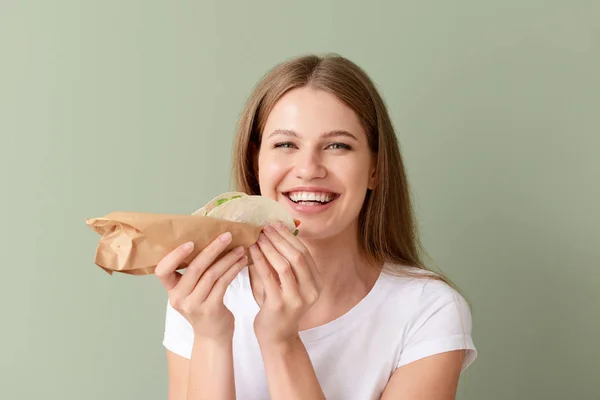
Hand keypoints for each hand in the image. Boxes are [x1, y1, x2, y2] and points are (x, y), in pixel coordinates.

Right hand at [155, 232, 246, 342]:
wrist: (212, 337)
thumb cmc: (203, 307)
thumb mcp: (190, 292)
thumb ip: (191, 273)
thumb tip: (206, 239)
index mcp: (171, 291)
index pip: (162, 271)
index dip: (175, 255)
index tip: (191, 242)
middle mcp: (179, 298)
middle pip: (195, 268)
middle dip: (213, 248)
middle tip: (227, 235)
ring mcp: (194, 305)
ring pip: (212, 274)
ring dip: (228, 258)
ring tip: (240, 248)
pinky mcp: (211, 309)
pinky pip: (223, 283)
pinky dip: (234, 269)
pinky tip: (242, 261)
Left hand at [249, 223, 322, 345]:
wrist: (276, 336)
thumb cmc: (279, 305)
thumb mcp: (288, 283)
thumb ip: (285, 262)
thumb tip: (273, 231)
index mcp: (317, 282)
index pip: (305, 252)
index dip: (289, 237)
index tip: (275, 224)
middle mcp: (312, 290)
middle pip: (297, 256)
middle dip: (280, 239)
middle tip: (265, 227)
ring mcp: (297, 299)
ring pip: (284, 265)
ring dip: (269, 248)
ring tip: (257, 236)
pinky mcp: (280, 305)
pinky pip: (269, 277)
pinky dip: (259, 260)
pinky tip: (251, 251)